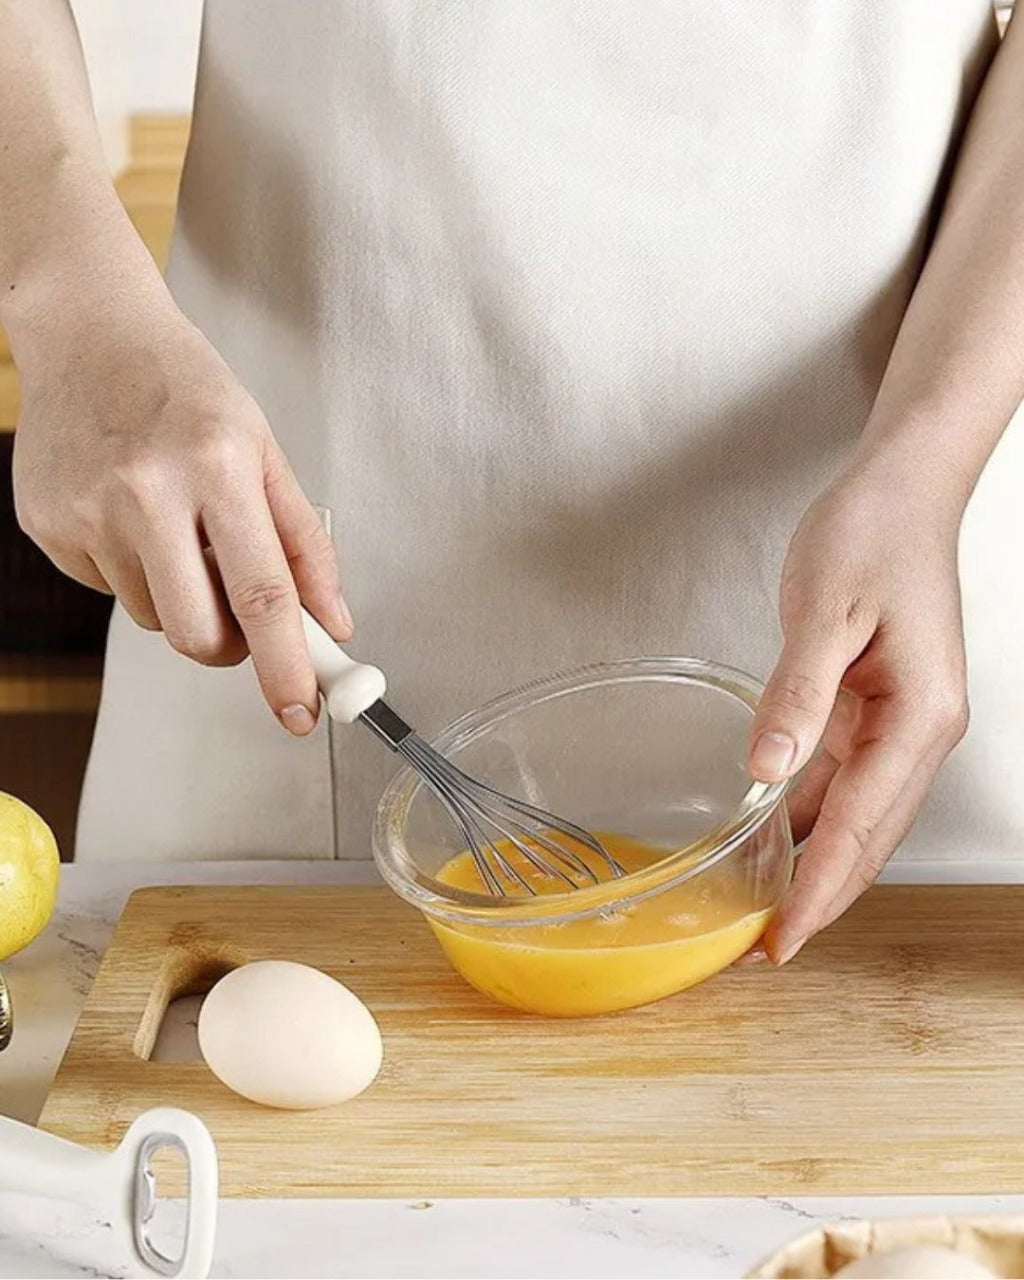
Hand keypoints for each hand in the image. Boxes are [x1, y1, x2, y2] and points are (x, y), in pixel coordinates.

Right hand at [12, 280, 351, 733]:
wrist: (88, 334)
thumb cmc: (185, 389)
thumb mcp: (263, 449)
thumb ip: (303, 543)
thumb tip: (333, 623)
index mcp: (216, 466)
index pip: (262, 594)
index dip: (286, 665)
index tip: (301, 711)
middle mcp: (146, 490)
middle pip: (196, 632)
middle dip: (228, 651)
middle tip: (241, 628)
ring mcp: (87, 510)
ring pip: (153, 617)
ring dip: (179, 597)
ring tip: (175, 525)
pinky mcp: (46, 524)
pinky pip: (109, 589)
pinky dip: (133, 571)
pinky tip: (129, 513)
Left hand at [745, 462, 968, 963]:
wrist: (900, 490)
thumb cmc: (873, 535)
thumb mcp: (826, 611)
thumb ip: (797, 696)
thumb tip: (767, 773)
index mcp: (921, 715)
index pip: (864, 823)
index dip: (820, 887)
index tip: (784, 937)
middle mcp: (919, 731)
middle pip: (871, 837)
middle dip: (821, 897)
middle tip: (768, 950)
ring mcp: (899, 722)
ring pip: (857, 816)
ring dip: (815, 864)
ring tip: (766, 910)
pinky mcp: (872, 707)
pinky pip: (842, 779)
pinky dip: (811, 816)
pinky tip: (775, 838)